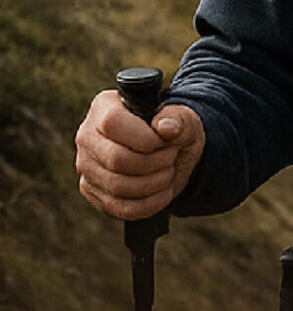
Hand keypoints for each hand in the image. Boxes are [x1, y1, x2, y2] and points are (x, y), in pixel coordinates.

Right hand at [73, 89, 204, 220]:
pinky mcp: (92, 192)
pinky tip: (163, 192)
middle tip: (171, 157)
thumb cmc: (173, 130)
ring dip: (155, 183)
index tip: (165, 142)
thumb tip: (166, 127)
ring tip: (168, 171)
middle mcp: (87, 136)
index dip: (145, 138)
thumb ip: (178, 119)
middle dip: (154, 162)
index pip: (113, 124)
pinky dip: (150, 204)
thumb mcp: (184, 119)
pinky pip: (120, 208)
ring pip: (118, 186)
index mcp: (104, 107)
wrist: (172, 154)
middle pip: (116, 159)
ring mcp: (86, 166)